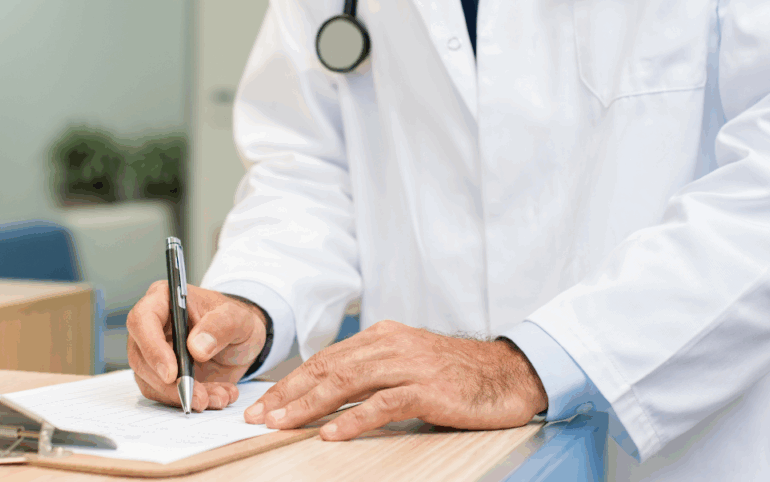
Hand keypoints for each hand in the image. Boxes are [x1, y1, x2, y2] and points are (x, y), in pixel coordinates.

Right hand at [127, 281, 267, 411]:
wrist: (241, 341)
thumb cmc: (234, 321)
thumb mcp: (238, 318)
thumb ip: (220, 327)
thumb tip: (195, 347)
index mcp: (163, 299)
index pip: (142, 320)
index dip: (152, 348)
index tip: (172, 373)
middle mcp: (151, 327)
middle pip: (140, 358)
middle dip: (169, 384)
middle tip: (199, 398)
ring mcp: (152, 353)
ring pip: (150, 382)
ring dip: (183, 396)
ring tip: (218, 396)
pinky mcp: (160, 376)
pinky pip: (165, 395)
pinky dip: (190, 401)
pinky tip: (217, 397)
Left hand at [243, 320, 546, 439]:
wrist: (509, 374)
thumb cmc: (456, 375)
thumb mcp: (407, 364)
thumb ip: (372, 373)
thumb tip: (327, 397)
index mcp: (383, 337)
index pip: (326, 360)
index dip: (291, 383)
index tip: (265, 405)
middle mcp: (391, 345)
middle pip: (328, 369)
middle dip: (289, 394)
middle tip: (261, 416)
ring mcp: (410, 365)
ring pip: (347, 383)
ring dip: (310, 405)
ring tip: (283, 424)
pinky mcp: (428, 388)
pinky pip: (383, 404)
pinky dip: (354, 419)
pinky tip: (332, 433)